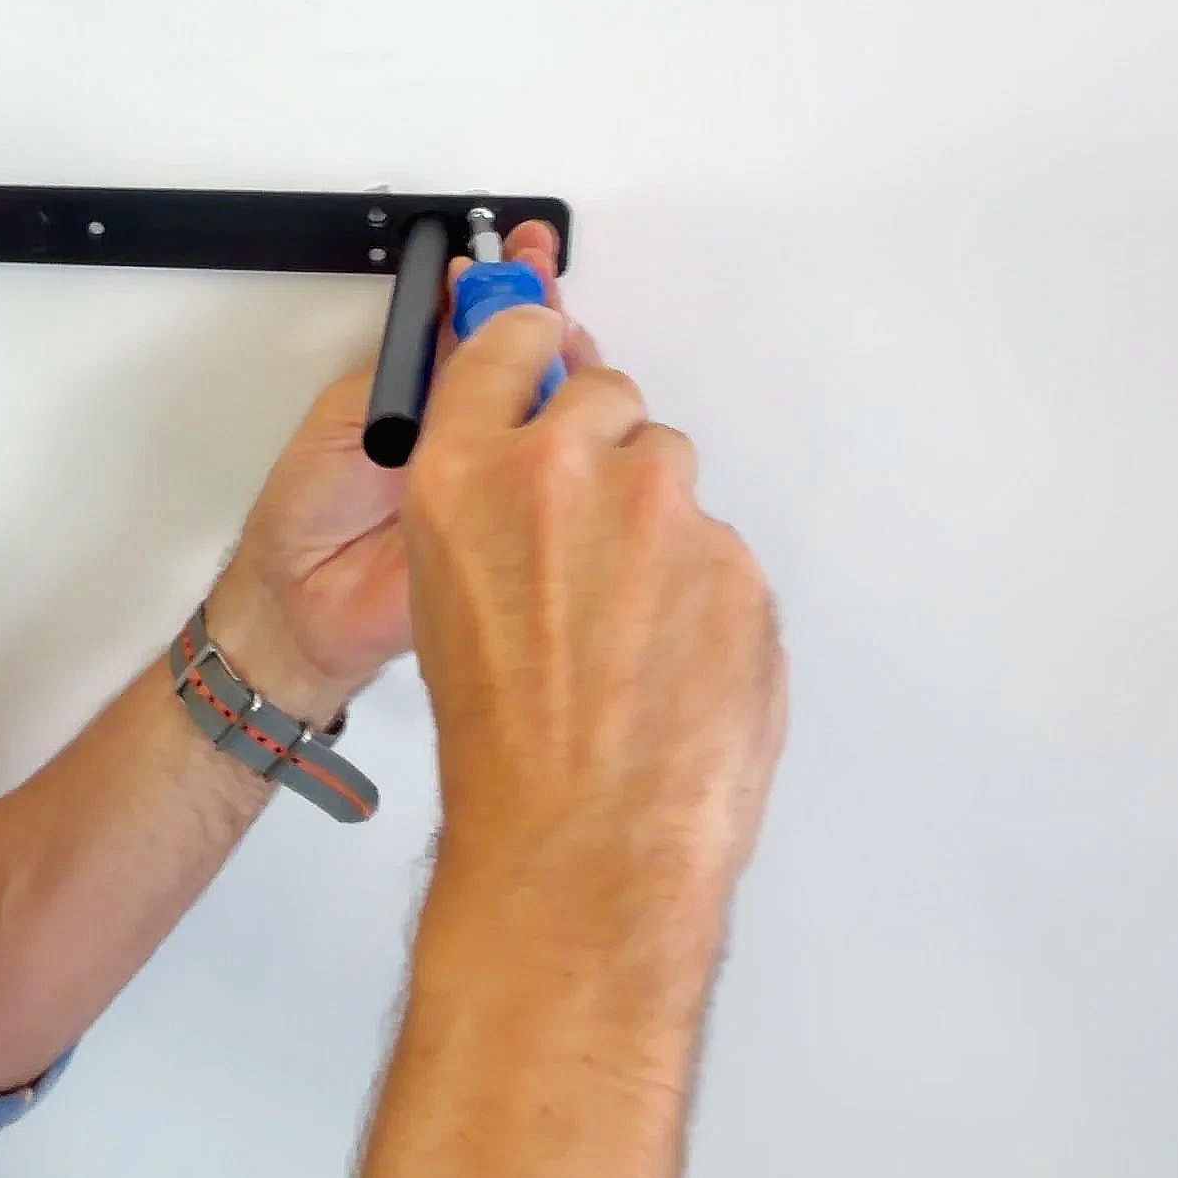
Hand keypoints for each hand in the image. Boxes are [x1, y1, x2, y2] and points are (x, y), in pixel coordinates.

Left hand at [208, 222, 598, 719]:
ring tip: (558, 338)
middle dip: (546, 313)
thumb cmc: (308, 515)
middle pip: (532, 359)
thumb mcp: (349, 416)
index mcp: (428, 395)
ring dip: (569, 367)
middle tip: (544, 283)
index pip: (481, 328)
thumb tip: (461, 304)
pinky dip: (580, 443)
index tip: (520, 250)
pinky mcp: (520, 522)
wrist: (303, 604)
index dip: (504, 287)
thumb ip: (412, 366)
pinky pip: (561, 479)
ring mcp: (501, 474)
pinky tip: (577, 412)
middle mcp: (472, 429)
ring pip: (558, 409)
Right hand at [403, 304, 786, 901]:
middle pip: (609, 398)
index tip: (547, 348)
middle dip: (607, 453)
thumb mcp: (442, 595)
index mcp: (464, 473)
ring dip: (659, 531)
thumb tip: (529, 487)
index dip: (534, 347)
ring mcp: (660, 511)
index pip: (511, 343)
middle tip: (591, 547)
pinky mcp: (735, 561)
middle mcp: (562, 470)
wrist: (581, 835)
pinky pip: (720, 555)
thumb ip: (487, 508)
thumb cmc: (500, 741)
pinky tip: (668, 667)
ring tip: (628, 631)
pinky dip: (702, 599)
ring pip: (674, 479)